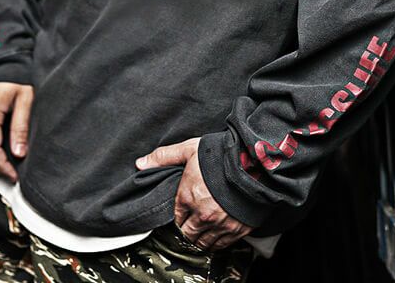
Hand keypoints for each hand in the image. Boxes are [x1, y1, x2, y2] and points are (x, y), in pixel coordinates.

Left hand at [135, 137, 253, 251]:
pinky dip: (218, 241)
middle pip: (188, 234)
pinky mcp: (237, 229)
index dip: (180, 213)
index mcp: (188, 196)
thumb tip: (140, 164)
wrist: (255, 161)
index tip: (185, 209)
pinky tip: (218, 231)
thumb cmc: (220, 154)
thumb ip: (164, 157)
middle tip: (194, 220)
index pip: (177, 218)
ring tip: (205, 227)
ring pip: (204, 243)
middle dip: (189, 228)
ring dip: (202, 237)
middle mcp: (202, 215)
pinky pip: (221, 245)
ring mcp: (220, 224)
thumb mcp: (189, 149)